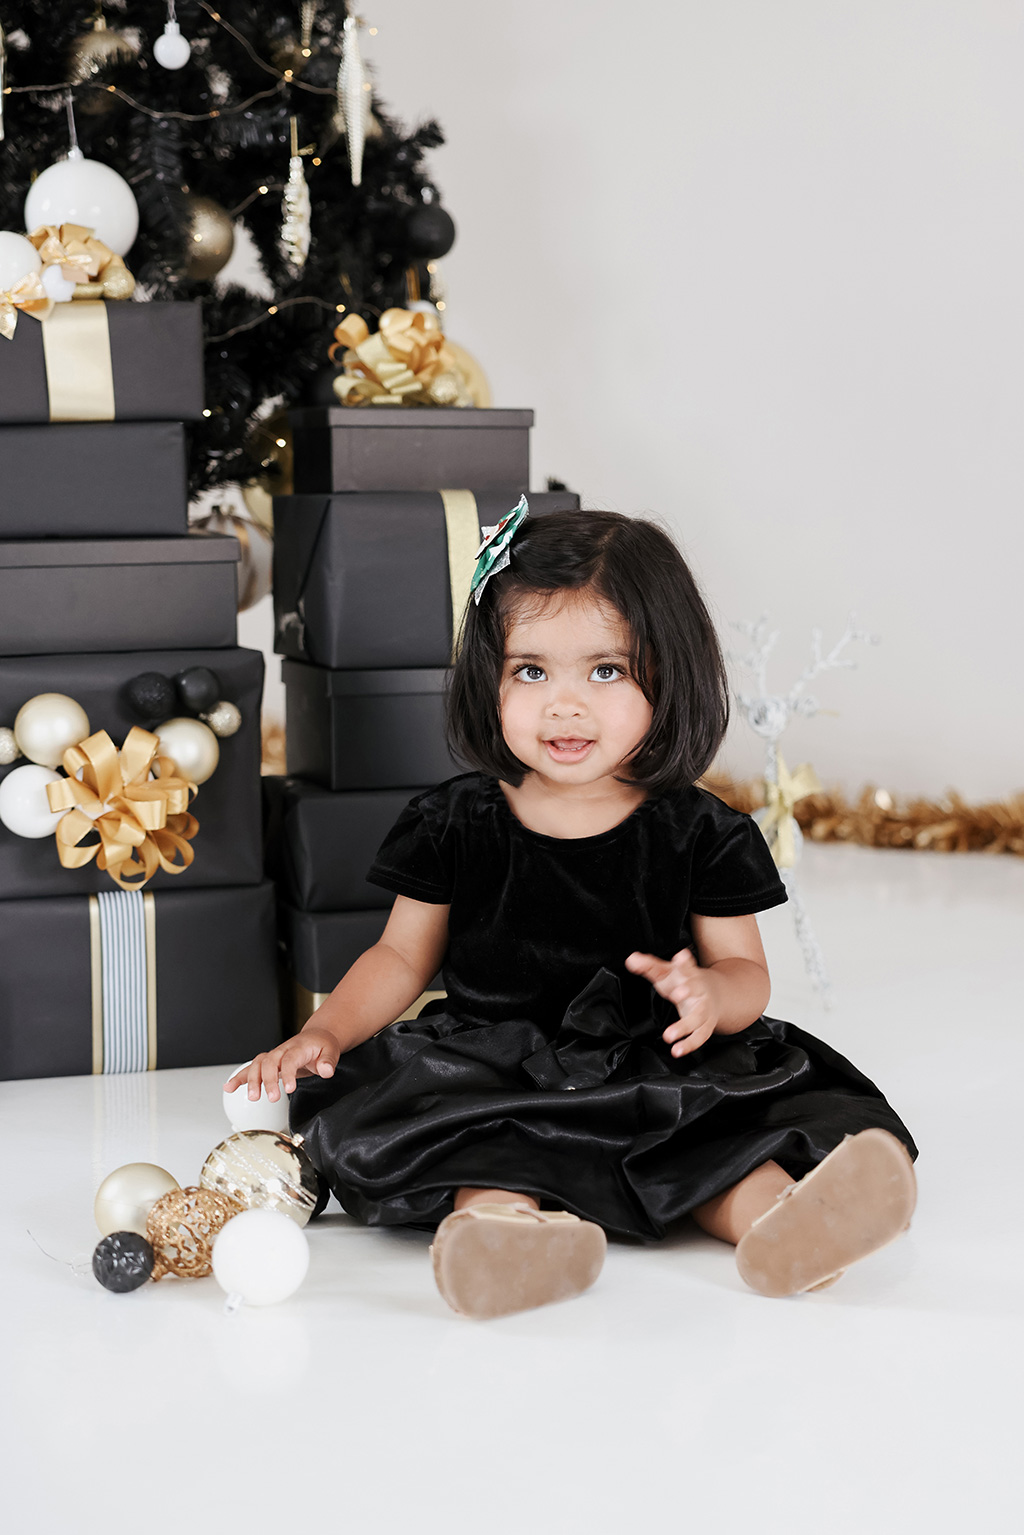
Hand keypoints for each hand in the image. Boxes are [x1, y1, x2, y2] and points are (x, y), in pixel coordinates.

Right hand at [223, 1027, 340, 1101]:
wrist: (316, 1037)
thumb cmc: (322, 1045)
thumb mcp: (331, 1050)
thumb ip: (328, 1061)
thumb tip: (326, 1070)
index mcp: (298, 1047)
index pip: (290, 1059)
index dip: (289, 1073)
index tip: (289, 1088)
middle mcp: (282, 1050)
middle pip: (270, 1062)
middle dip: (268, 1080)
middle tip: (273, 1097)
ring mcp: (273, 1056)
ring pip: (258, 1065)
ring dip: (253, 1081)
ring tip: (253, 1097)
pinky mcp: (268, 1063)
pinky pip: (251, 1069)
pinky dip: (239, 1078)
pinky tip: (229, 1087)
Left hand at [625, 948, 718, 1056]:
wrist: (714, 995)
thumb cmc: (684, 982)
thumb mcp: (666, 972)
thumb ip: (648, 966)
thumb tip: (631, 959)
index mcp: (689, 974)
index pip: (687, 966)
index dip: (684, 961)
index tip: (681, 956)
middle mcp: (699, 990)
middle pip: (695, 989)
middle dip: (688, 990)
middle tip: (677, 993)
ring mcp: (704, 1009)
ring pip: (697, 1018)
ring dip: (684, 1027)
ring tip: (669, 1035)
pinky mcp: (706, 1025)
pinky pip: (699, 1036)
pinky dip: (689, 1044)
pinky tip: (676, 1050)